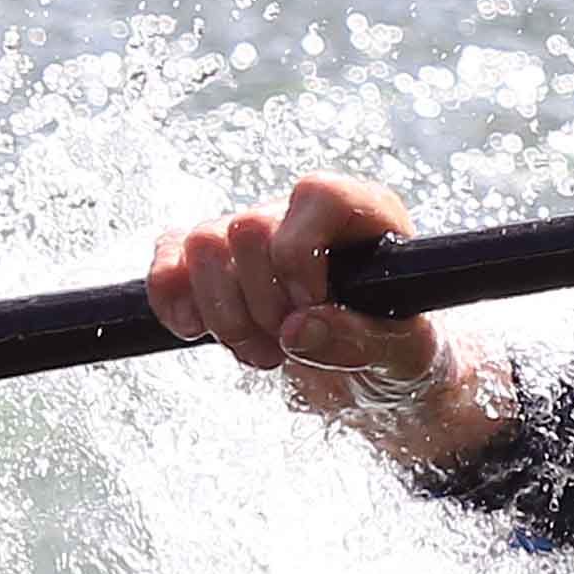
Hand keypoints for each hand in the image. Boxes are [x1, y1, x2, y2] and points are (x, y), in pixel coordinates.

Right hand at [143, 170, 516, 470]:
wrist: (376, 379)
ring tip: (259, 355)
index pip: (315, 195)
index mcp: (363, 213)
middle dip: (260, 305)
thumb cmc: (403, 353)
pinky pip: (168, 259)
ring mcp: (253, 236)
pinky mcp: (214, 265)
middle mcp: (302, 215)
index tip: (311, 310)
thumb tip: (299, 329)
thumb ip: (362, 339)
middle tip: (286, 352)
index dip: (300, 256)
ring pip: (203, 243)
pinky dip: (171, 297)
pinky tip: (195, 332)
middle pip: (248, 226)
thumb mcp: (405, 354)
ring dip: (222, 314)